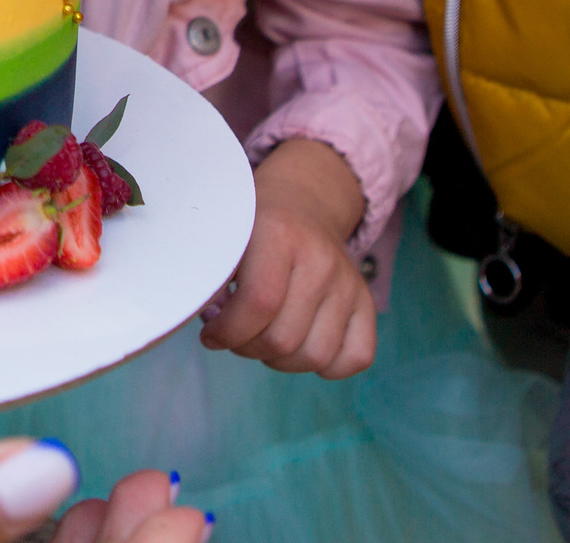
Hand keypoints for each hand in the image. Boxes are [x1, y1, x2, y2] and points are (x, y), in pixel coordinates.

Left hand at [200, 137, 372, 377]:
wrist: (302, 204)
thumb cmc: (251, 229)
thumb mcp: (224, 237)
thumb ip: (209, 276)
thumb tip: (202, 319)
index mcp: (280, 235)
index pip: (259, 304)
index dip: (228, 332)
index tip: (210, 333)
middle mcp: (321, 259)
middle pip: (283, 340)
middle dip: (247, 348)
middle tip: (235, 334)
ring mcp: (348, 283)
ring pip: (315, 357)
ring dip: (280, 361)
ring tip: (262, 338)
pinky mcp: (366, 302)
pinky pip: (356, 357)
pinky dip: (327, 366)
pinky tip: (300, 345)